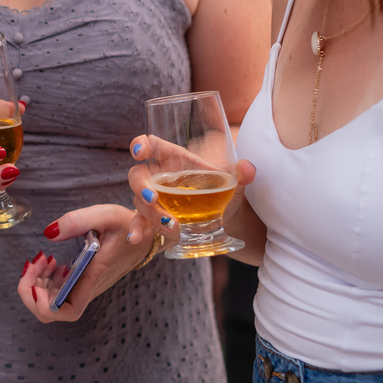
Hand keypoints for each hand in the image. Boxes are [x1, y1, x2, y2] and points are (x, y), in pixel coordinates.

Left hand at [18, 205, 147, 322]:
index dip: (44, 305)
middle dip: (31, 290)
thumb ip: (76, 221)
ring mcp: (84, 288)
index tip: (35, 282)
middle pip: (52, 311)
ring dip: (38, 283)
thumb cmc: (129, 227)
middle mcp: (87, 289)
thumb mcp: (106, 215)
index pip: (67, 311)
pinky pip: (59, 292)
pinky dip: (47, 279)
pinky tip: (52, 263)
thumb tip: (49, 233)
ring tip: (42, 260)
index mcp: (93, 278)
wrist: (147, 237)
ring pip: (52, 302)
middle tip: (33, 263)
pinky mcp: (83, 283)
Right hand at [125, 136, 257, 244]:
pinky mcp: (153, 217)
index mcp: (174, 158)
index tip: (139, 151)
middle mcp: (159, 176)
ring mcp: (153, 197)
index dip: (141, 144)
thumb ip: (242, 172)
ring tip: (171, 224)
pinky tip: (134, 238)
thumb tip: (248, 169)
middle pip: (137, 174)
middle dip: (141, 186)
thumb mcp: (233, 180)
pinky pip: (139, 221)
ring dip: (149, 212)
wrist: (224, 216)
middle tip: (153, 198)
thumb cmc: (222, 190)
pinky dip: (135, 229)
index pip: (151, 144)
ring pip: (138, 200)